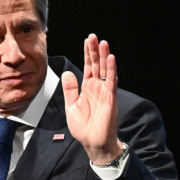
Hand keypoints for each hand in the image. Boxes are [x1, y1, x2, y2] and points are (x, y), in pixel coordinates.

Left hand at [62, 33, 124, 164]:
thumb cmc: (84, 128)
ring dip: (104, 57)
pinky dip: (112, 70)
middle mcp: (97, 88)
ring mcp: (104, 92)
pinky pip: (111, 82)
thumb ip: (70, 90)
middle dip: (94, 51)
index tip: (87, 40)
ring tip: (103, 43)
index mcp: (87, 88)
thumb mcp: (71, 106)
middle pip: (96, 65)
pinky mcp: (110, 99)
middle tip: (93, 36)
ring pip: (105, 70)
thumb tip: (67, 73)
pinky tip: (111, 59)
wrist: (92, 143)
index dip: (87, 54)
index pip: (88, 67)